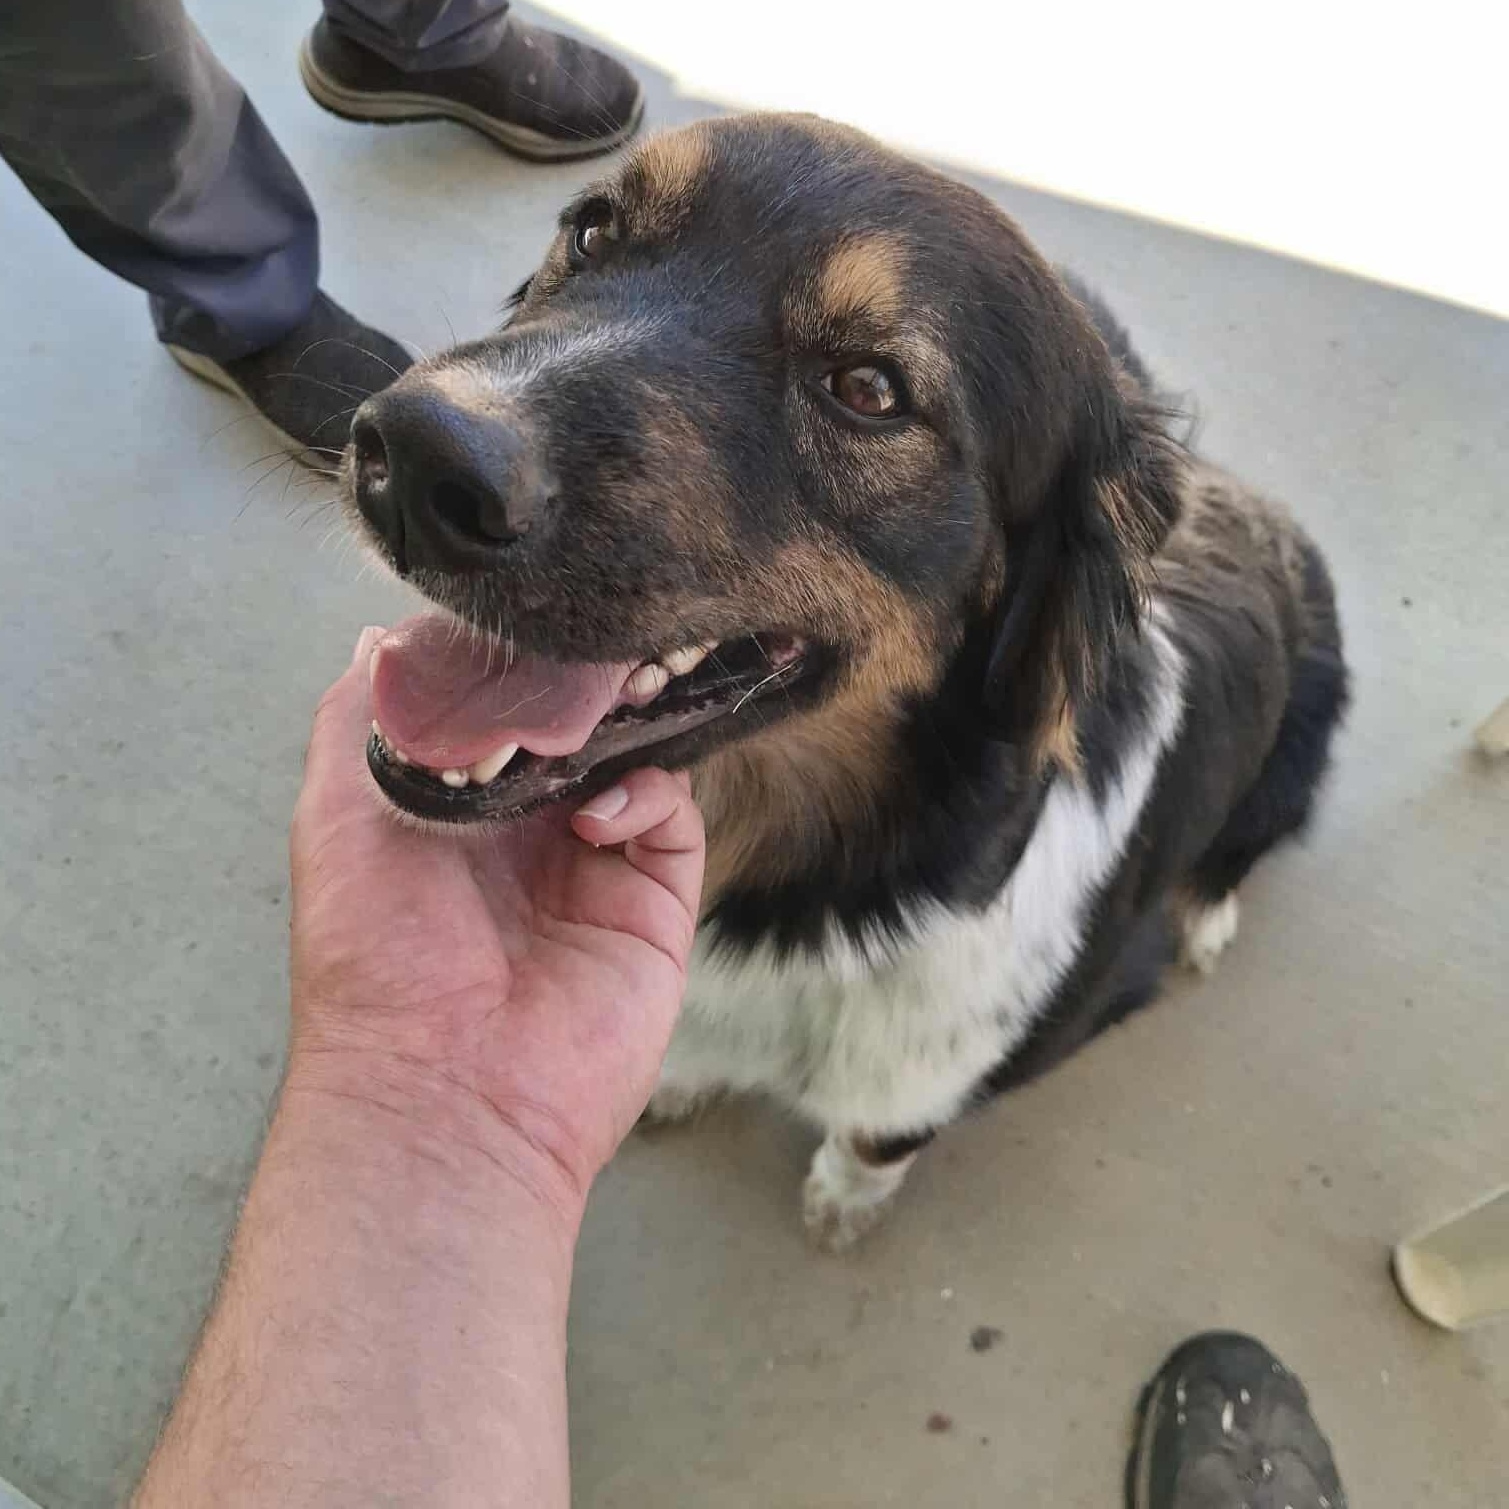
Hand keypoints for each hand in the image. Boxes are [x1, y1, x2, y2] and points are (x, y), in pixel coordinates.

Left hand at [287, 628, 704, 1218]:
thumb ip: (359, 720)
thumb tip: (385, 638)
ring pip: (633, 756)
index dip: (514, 662)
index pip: (499, 708)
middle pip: (574, 723)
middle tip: (589, 644)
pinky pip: (670, 816)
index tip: (524, 620)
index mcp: (454, 808)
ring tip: (604, 712)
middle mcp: (528, 829)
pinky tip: (596, 819)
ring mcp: (595, 862)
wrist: (443, 1089)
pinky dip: (646, 794)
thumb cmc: (374, 957)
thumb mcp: (335, 817)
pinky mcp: (653, 900)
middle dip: (581, 683)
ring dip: (623, 724)